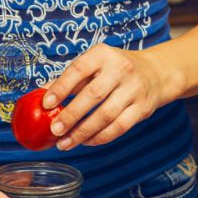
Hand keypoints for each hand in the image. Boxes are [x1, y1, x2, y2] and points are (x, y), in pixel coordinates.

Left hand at [42, 44, 174, 149]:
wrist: (156, 73)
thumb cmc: (116, 70)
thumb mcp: (94, 65)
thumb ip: (70, 79)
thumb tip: (41, 94)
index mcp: (103, 54)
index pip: (79, 69)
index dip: (61, 87)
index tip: (46, 104)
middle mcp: (121, 69)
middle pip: (93, 96)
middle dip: (71, 115)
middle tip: (55, 130)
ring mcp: (134, 90)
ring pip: (106, 115)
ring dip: (83, 132)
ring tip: (66, 143)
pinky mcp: (142, 108)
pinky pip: (119, 127)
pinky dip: (100, 137)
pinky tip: (86, 141)